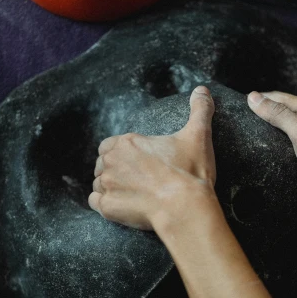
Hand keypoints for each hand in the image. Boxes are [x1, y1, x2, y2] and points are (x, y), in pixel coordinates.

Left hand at [89, 86, 217, 230]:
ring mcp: (107, 185)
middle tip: (135, 179)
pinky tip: (119, 205)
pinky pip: (94, 203)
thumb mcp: (199, 136)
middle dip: (114, 170)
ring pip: (98, 184)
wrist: (184, 207)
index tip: (134, 161)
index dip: (119, 152)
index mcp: (127, 143)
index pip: (109, 144)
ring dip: (109, 187)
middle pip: (102, 163)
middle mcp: (112, 161)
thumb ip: (200, 110)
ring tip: (130, 194)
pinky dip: (103, 204)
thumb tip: (202, 89)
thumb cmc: (189, 171)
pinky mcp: (107, 207)